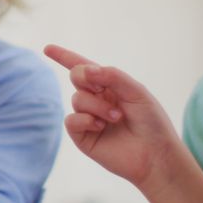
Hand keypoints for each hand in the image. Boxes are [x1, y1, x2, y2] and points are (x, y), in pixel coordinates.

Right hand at [44, 44, 185, 192]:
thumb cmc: (151, 122)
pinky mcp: (82, 136)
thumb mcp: (137, 92)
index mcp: (109, 86)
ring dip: (97, 105)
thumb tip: (86, 70)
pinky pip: (71, 120)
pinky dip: (85, 119)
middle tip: (101, 89)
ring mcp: (88, 117)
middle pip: (76, 77)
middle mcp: (96, 99)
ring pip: (77, 99)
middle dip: (86, 78)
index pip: (84, 67)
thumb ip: (112, 76)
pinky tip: (100, 126)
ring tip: (116, 117)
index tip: (47, 48)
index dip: (64, 56)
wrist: (155, 154)